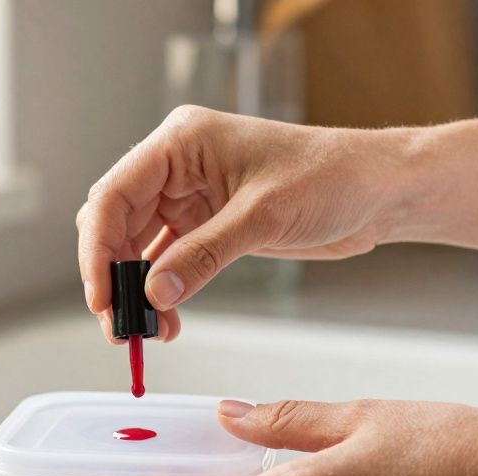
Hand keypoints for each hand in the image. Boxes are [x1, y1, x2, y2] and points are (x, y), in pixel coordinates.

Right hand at [76, 105, 411, 341]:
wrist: (380, 189)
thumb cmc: (332, 176)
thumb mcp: (262, 216)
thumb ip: (202, 256)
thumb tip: (154, 294)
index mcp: (180, 142)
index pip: (113, 195)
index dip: (97, 250)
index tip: (102, 296)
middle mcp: (177, 166)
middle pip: (116, 224)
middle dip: (112, 276)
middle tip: (120, 325)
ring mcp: (189, 196)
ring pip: (136, 247)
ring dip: (137, 290)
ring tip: (146, 331)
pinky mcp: (207, 224)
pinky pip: (166, 261)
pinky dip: (162, 292)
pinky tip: (168, 319)